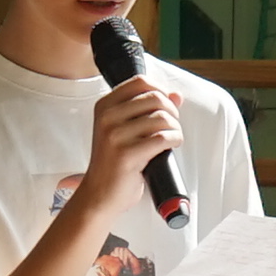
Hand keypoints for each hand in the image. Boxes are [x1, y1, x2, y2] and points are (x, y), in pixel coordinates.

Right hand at [76, 66, 179, 205]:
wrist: (99, 194)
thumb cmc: (113, 163)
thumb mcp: (124, 130)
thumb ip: (147, 109)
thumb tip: (176, 95)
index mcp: (104, 106)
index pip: (140, 82)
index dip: (160, 91)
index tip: (165, 106)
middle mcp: (107, 117)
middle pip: (155, 97)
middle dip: (171, 111)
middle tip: (171, 126)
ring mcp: (115, 136)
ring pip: (162, 118)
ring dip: (175, 128)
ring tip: (172, 138)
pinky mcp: (126, 154)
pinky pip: (163, 137)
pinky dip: (175, 139)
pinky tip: (171, 145)